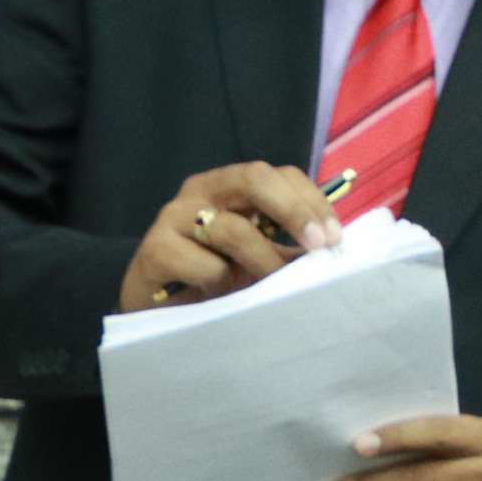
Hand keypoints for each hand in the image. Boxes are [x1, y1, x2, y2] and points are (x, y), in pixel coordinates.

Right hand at [116, 162, 343, 313]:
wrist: (147, 306)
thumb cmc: (205, 277)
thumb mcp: (251, 255)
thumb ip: (283, 244)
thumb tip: (330, 248)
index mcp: (226, 184)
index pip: (277, 174)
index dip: (310, 201)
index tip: (334, 238)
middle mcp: (198, 191)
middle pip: (254, 178)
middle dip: (294, 210)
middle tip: (318, 247)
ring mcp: (172, 217)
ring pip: (233, 229)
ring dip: (263, 261)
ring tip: (270, 286)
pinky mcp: (155, 250)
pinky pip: (206, 267)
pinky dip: (221, 284)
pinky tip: (214, 295)